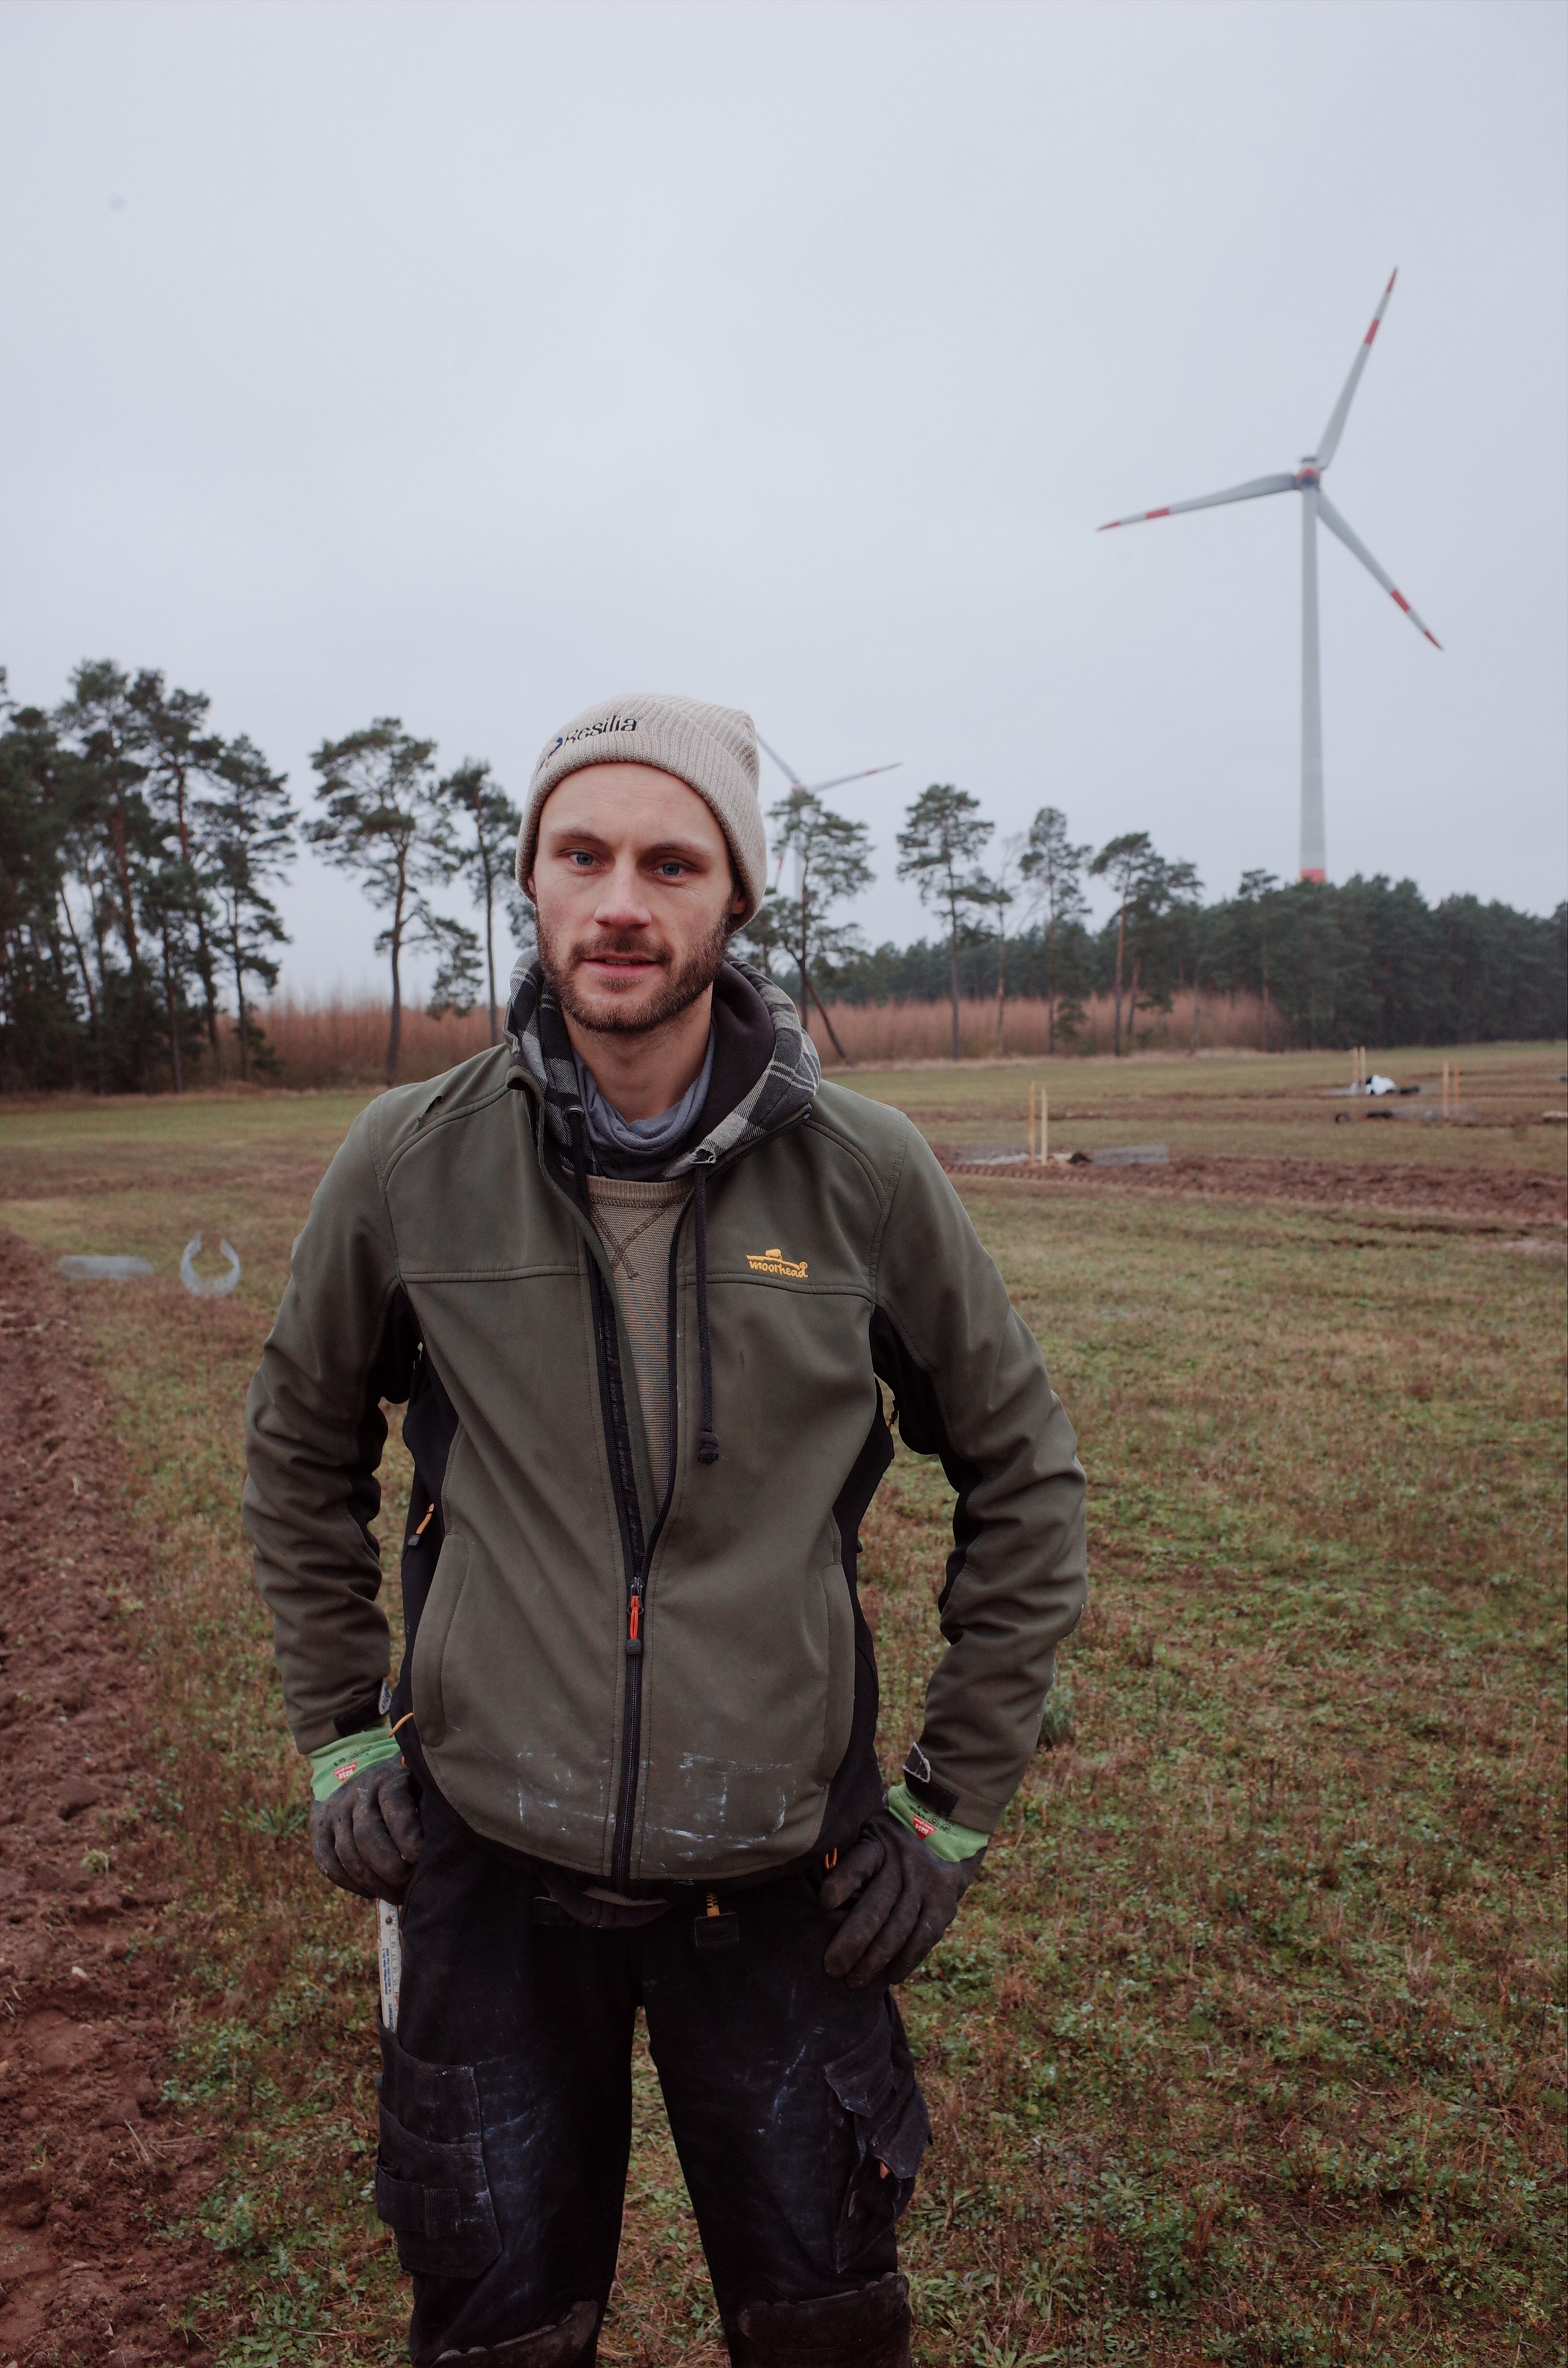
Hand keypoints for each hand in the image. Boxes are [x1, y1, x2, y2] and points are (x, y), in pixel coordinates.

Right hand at [310, 1760, 422, 1900]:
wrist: (355, 1762)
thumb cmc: (402, 1783)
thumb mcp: (419, 1780)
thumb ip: (430, 1804)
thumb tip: (449, 1840)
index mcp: (388, 1779)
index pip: (395, 1808)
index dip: (408, 1836)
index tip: (419, 1858)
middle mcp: (357, 1793)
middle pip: (368, 1837)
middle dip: (390, 1869)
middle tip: (409, 1886)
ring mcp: (335, 1811)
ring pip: (347, 1855)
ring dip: (373, 1883)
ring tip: (396, 1895)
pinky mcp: (318, 1828)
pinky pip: (329, 1864)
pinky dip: (350, 1884)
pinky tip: (371, 1892)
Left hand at [821, 1808, 982, 1987]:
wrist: (945, 1829)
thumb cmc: (887, 1841)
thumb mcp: (866, 1831)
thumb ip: (844, 1854)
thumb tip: (807, 1885)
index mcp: (879, 1843)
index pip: (861, 1861)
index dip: (844, 1880)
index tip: (824, 1901)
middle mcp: (903, 1864)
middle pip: (878, 1905)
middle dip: (853, 1940)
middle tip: (831, 1967)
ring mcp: (926, 1885)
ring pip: (899, 1927)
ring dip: (876, 1959)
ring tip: (854, 1981)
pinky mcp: (943, 1904)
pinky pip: (924, 1937)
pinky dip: (907, 1960)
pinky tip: (890, 1977)